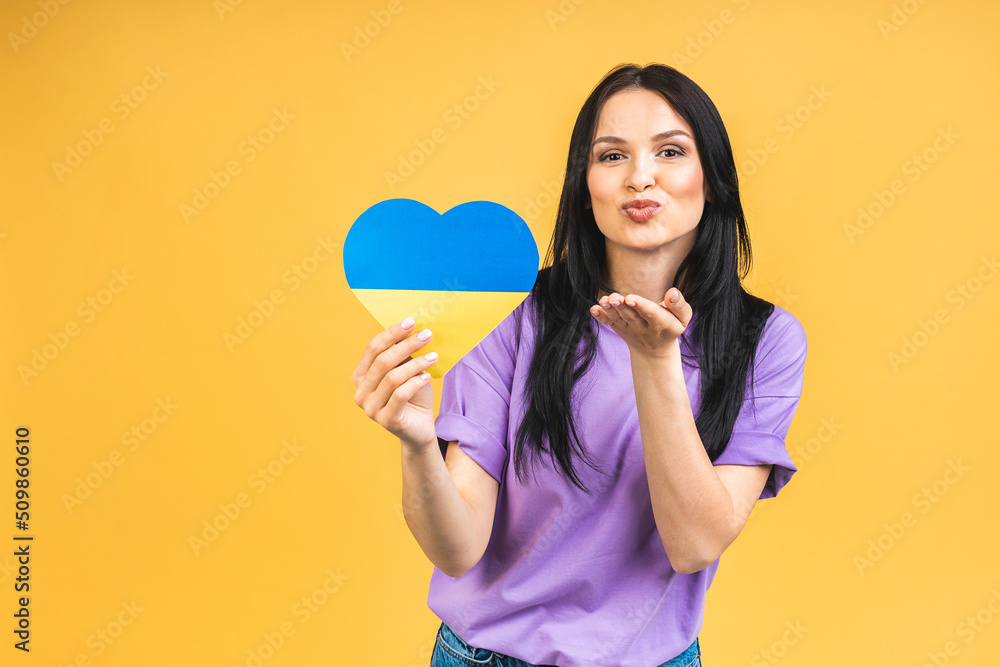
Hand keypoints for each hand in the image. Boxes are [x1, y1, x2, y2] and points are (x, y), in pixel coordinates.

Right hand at [352, 317, 438, 449]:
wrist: (420, 428)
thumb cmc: (413, 395)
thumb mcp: (407, 370)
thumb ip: (403, 354)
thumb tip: (410, 327)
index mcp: (361, 376)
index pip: (372, 349)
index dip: (391, 333)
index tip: (411, 322)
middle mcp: (361, 392)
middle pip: (382, 361)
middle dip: (406, 345)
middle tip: (427, 335)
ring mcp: (371, 408)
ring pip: (392, 378)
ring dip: (415, 364)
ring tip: (433, 357)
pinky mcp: (386, 420)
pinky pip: (400, 395)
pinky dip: (415, 383)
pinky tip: (427, 377)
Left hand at [589, 288, 692, 359]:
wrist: (655, 350)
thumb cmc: (671, 326)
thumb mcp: (683, 318)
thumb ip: (679, 305)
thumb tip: (673, 292)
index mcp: (660, 323)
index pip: (650, 313)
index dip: (641, 306)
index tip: (631, 298)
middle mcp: (642, 327)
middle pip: (631, 315)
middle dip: (622, 306)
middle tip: (614, 297)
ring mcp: (628, 329)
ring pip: (618, 318)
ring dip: (610, 309)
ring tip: (605, 300)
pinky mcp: (618, 328)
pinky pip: (608, 323)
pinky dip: (600, 317)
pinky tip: (594, 309)